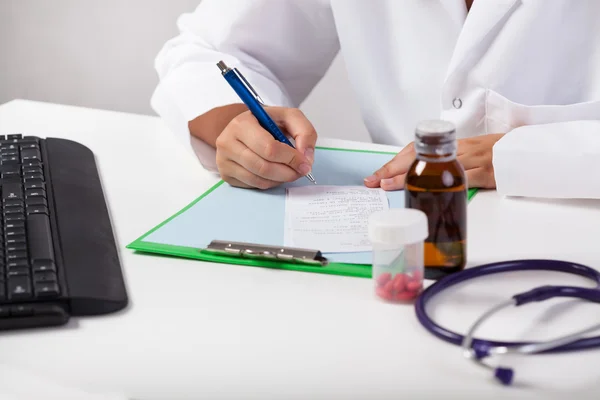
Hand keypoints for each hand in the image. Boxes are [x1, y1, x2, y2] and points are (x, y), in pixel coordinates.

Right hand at [216, 107, 316, 188]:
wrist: (247, 128)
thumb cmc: (268, 123)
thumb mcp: (289, 117)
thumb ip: (304, 132)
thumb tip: (306, 158)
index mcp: (242, 123)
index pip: (269, 148)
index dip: (291, 158)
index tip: (304, 163)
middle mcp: (227, 141)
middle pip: (264, 167)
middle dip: (288, 172)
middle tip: (300, 171)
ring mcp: (223, 160)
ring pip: (259, 180)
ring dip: (280, 179)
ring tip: (289, 171)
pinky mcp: (225, 174)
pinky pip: (253, 185)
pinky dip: (269, 183)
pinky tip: (274, 173)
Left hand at [363, 133, 504, 189]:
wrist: (525, 151)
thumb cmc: (496, 153)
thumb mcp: (467, 154)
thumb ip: (446, 163)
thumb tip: (420, 177)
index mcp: (451, 145)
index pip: (415, 151)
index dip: (394, 163)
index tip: (376, 175)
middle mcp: (457, 150)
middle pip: (417, 156)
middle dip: (392, 169)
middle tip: (373, 181)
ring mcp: (470, 160)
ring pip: (433, 167)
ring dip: (408, 176)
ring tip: (388, 186)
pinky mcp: (485, 172)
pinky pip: (460, 177)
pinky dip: (441, 184)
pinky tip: (426, 189)